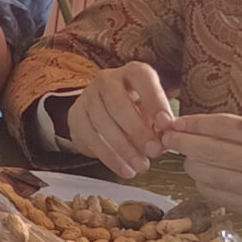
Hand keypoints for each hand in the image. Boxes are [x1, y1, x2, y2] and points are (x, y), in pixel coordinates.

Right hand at [64, 62, 178, 177]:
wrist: (105, 111)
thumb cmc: (137, 109)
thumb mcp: (153, 109)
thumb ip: (161, 121)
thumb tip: (166, 138)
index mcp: (131, 72)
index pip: (142, 78)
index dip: (155, 101)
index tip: (167, 125)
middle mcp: (106, 80)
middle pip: (118, 103)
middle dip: (138, 130)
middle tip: (154, 151)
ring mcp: (87, 97)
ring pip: (102, 123)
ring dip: (123, 148)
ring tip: (141, 166)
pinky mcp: (75, 116)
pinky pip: (90, 138)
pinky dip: (109, 157)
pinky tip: (124, 168)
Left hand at [162, 114, 241, 214]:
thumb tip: (198, 127)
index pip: (228, 128)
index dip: (197, 124)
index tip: (177, 122)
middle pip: (212, 153)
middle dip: (183, 144)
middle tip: (169, 138)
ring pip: (208, 176)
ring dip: (192, 165)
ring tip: (191, 156)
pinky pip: (216, 195)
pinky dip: (204, 183)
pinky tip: (205, 175)